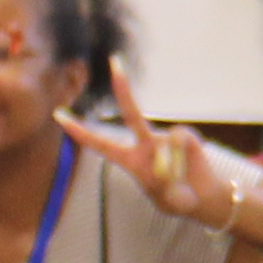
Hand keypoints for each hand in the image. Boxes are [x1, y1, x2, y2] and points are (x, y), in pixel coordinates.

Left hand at [56, 69, 226, 229]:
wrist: (204, 199)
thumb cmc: (178, 200)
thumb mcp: (167, 201)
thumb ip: (164, 185)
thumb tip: (167, 163)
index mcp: (129, 160)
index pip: (99, 143)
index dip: (79, 131)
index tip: (58, 115)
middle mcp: (145, 144)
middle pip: (132, 113)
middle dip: (123, 88)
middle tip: (115, 61)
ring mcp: (164, 139)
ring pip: (164, 142)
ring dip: (172, 167)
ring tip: (178, 183)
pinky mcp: (184, 137)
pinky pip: (179, 140)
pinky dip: (182, 158)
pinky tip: (187, 169)